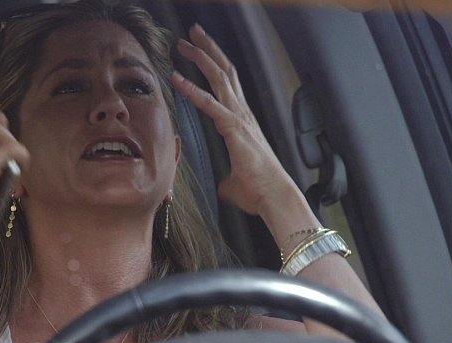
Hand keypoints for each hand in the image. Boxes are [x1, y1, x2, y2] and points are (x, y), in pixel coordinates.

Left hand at [171, 24, 294, 216]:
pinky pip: (210, 104)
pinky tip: (176, 78)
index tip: (200, 50)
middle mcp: (243, 114)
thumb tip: (222, 186)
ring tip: (183, 43)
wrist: (275, 198)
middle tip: (191, 34)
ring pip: (219, 78)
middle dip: (207, 50)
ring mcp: (240, 119)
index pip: (227, 85)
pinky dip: (192, 90)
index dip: (214, 65)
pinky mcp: (234, 129)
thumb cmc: (259, 191)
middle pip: (224, 72)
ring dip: (200, 58)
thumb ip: (225, 177)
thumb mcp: (234, 182)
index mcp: (243, 121)